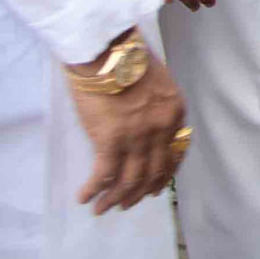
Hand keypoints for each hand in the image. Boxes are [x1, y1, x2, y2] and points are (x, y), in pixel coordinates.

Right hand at [67, 35, 186, 213]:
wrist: (107, 50)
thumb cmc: (128, 59)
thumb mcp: (159, 83)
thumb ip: (157, 108)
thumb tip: (146, 128)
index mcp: (175, 113)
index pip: (174, 154)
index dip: (162, 176)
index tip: (152, 189)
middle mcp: (161, 129)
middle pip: (153, 172)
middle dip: (138, 193)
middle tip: (125, 204)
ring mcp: (137, 136)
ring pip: (129, 179)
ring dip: (115, 198)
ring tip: (102, 208)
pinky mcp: (110, 139)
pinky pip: (103, 174)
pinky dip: (93, 189)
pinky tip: (84, 197)